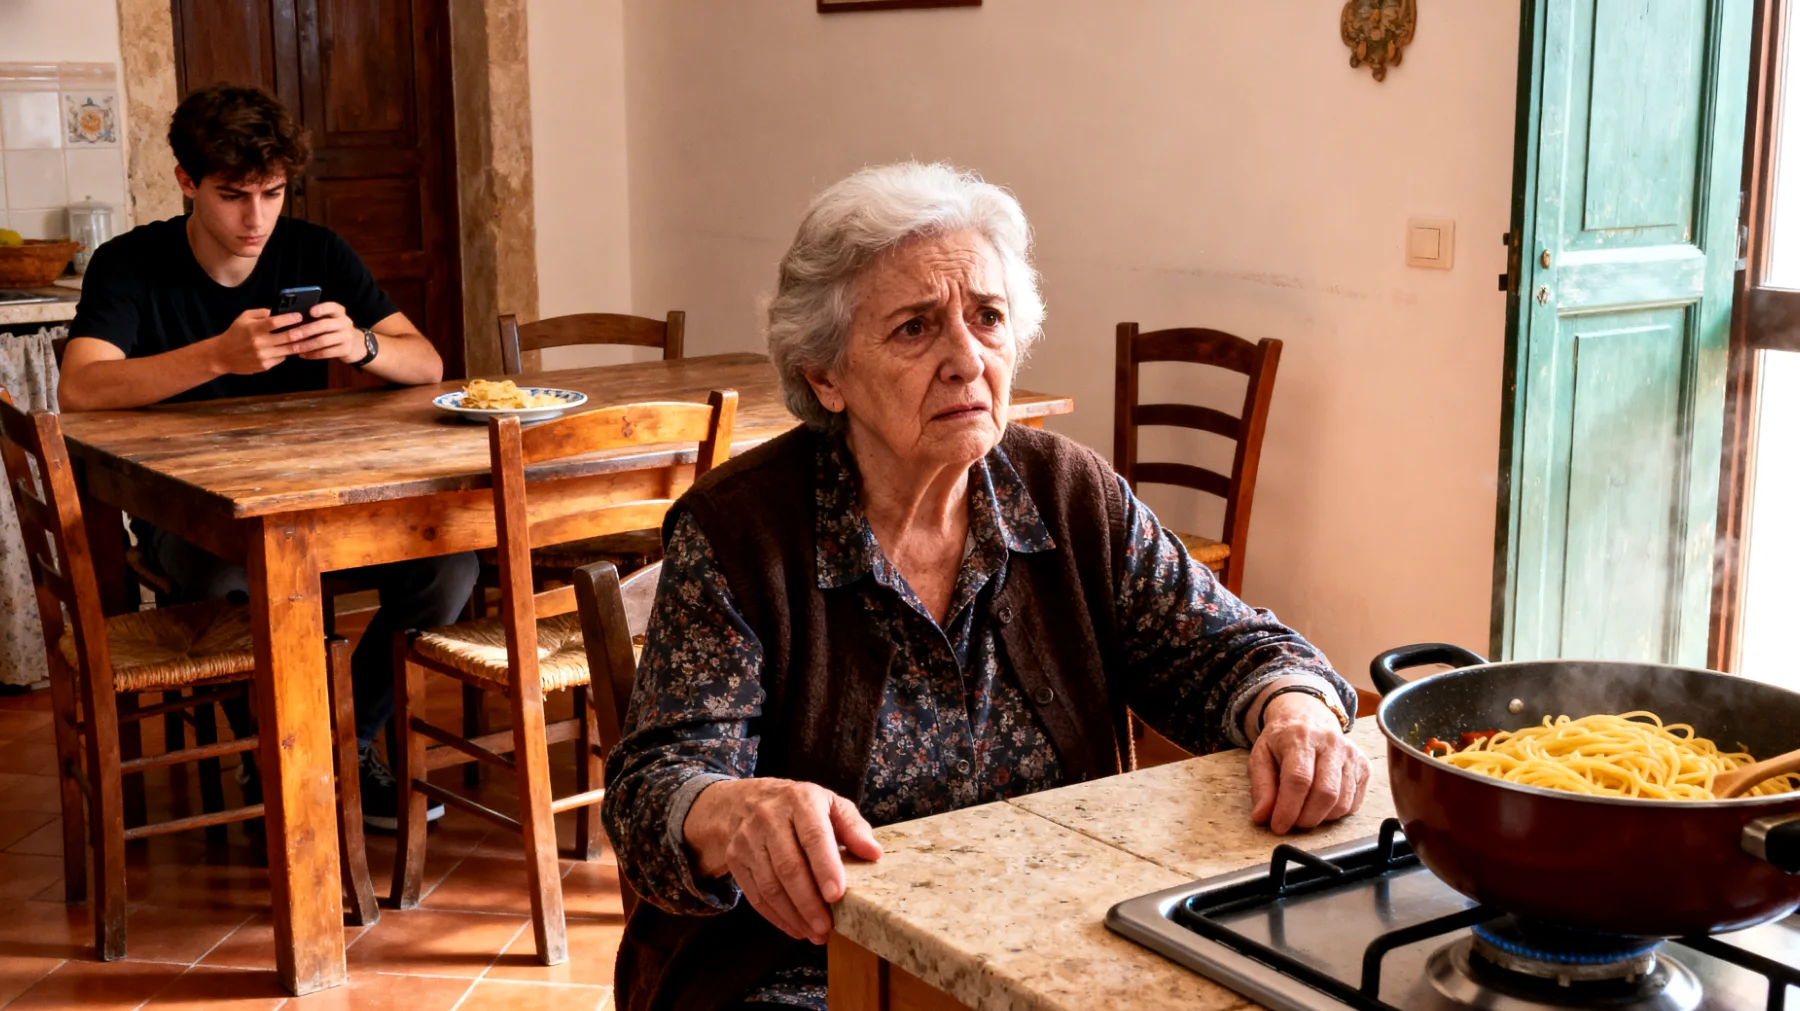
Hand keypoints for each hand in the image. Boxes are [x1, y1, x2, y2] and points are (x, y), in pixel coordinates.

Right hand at [210, 308, 304, 374]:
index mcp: (254, 329)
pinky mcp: (265, 366)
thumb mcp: (244, 317)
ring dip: (299, 343)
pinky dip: (287, 352)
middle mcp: (260, 343)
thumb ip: (262, 313)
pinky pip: (282, 358)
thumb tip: (280, 311)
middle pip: (288, 337)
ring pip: (289, 349)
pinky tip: (289, 346)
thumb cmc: (235, 333)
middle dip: (302, 331)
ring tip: (307, 337)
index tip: (300, 316)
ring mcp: (263, 356)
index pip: (275, 322)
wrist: (222, 355)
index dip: (290, 319)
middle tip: (310, 326)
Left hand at [282, 302, 365, 361]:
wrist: (357, 345)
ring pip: (324, 340)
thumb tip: (292, 320)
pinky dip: (313, 354)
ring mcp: (346, 337)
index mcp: (339, 312)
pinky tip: (303, 355)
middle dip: (306, 330)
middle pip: (324, 325)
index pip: (332, 307)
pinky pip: (326, 352)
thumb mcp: (331, 321)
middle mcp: (345, 323)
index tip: (310, 312)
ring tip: (294, 348)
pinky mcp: (345, 350)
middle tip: (291, 335)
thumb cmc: (336, 330)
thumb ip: (316, 319)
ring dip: (307, 345)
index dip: (321, 309)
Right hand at [683, 778, 882, 944]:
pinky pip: (755, 894)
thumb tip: (874, 854)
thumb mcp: (831, 805)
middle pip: (789, 866)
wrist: (748, 802)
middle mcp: (769, 817)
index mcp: (800, 801)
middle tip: (826, 927)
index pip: (813, 837)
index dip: (825, 868)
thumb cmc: (800, 808)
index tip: (837, 896)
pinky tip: (795, 928)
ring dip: (794, 915)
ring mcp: (748, 839)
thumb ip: (854, 828)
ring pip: (770, 885)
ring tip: (815, 933)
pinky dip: (776, 916)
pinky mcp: (735, 858)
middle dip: (809, 902)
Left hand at [1249, 692, 1369, 834]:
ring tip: (1304, 812)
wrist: (1308, 718)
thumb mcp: (1260, 757)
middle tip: (1292, 823)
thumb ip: (1261, 787)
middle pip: (1325, 793)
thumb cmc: (1282, 741)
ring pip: (1342, 802)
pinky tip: (1321, 804)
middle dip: (1306, 818)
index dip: (1288, 809)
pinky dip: (1336, 813)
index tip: (1278, 826)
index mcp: (1300, 737)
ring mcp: (1352, 754)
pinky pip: (1354, 803)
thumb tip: (1262, 816)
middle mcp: (1331, 743)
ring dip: (1321, 818)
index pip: (1299, 779)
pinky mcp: (1364, 767)